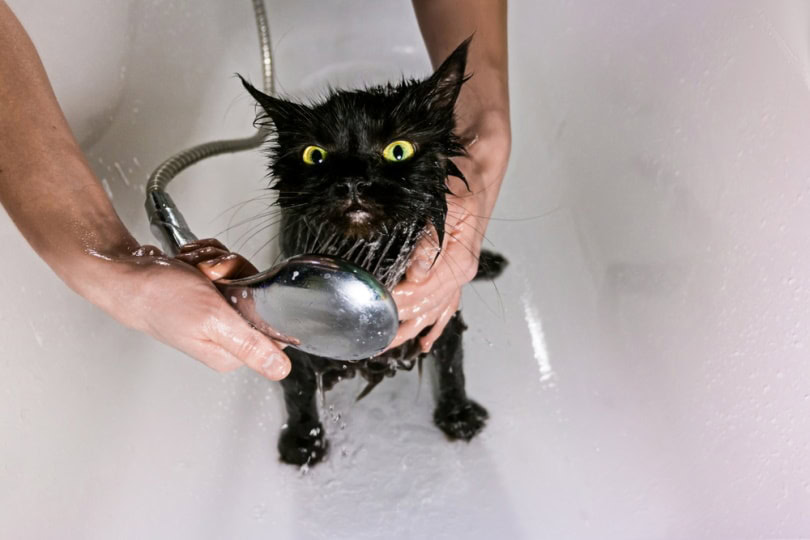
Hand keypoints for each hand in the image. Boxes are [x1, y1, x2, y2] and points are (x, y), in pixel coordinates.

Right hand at [78, 240, 290, 379]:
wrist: (124, 275)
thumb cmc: (160, 297)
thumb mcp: (213, 319)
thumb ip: (249, 344)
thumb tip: (279, 370)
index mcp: (231, 353)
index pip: (274, 323)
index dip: (261, 297)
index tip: (236, 289)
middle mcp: (226, 337)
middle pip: (260, 293)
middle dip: (236, 273)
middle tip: (210, 277)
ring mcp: (218, 314)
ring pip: (242, 274)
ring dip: (219, 263)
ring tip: (196, 271)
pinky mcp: (208, 294)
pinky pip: (225, 266)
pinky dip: (209, 258)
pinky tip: (190, 264)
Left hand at [388, 125, 509, 351]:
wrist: (479, 165)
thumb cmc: (463, 181)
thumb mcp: (446, 205)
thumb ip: (430, 242)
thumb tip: (415, 275)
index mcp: (458, 261)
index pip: (421, 294)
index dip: (395, 304)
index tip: (371, 309)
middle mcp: (458, 272)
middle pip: (424, 309)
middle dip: (396, 324)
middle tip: (366, 337)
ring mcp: (456, 273)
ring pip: (432, 312)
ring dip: (409, 330)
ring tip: (384, 346)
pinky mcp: (453, 269)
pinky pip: (445, 305)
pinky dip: (435, 324)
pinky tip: (424, 342)